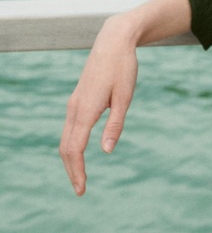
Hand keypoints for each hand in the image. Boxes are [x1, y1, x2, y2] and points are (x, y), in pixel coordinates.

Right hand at [59, 15, 138, 194]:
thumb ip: (115, 124)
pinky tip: (79, 153)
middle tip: (80, 191)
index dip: (77, 171)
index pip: (75, 149)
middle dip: (72, 170)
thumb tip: (106, 151)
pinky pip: (69, 128)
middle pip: (66, 148)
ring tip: (80, 177)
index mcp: (86, 110)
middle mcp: (74, 108)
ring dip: (70, 160)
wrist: (113, 41)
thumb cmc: (123, 68)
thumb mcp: (125, 97)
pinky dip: (71, 146)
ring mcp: (73, 103)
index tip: (82, 189)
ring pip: (65, 139)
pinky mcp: (77, 100)